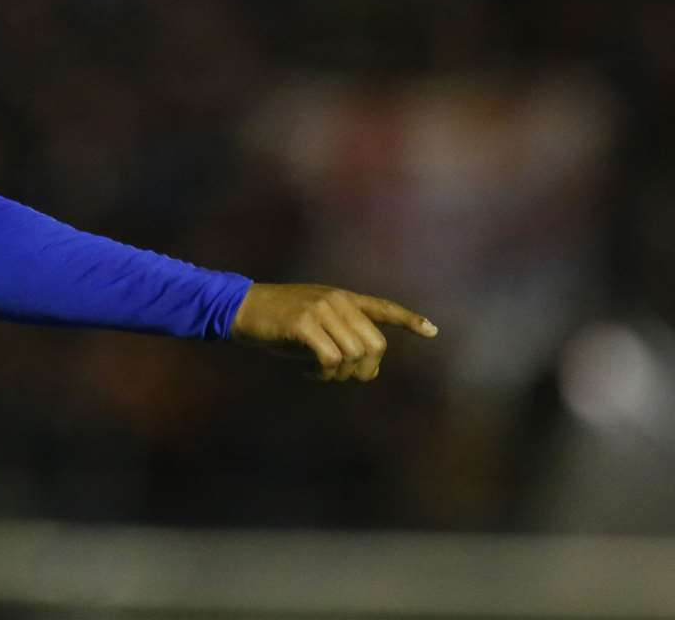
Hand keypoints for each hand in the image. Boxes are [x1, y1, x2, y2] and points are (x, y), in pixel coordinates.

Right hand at [229, 283, 436, 381]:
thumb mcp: (314, 323)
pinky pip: (330, 359)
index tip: (432, 331)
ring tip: (320, 373)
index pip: (382, 308)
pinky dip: (324, 374)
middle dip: (364, 370)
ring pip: (354, 356)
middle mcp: (337, 301)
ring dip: (340, 375)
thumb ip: (340, 336)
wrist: (242, 308)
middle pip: (375, 345)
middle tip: (342, 376)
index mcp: (342, 298)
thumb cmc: (278, 322)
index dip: (409, 320)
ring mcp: (321, 310)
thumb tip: (366, 367)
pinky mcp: (304, 324)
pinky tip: (309, 372)